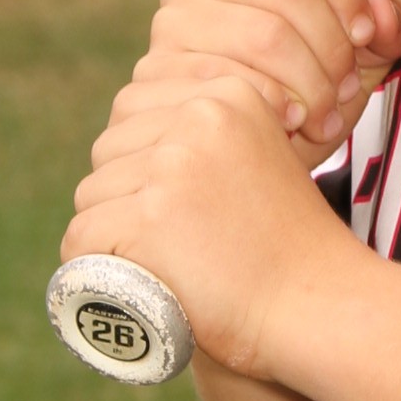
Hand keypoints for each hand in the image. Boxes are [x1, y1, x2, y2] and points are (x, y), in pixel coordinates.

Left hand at [61, 70, 355, 378]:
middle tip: (174, 240)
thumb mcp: (260, 161)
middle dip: (125, 197)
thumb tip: (132, 142)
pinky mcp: (148, 217)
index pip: (134, 111)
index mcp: (228, 94)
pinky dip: (94, 267)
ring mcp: (172, 165)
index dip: (143, 163)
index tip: (180, 205)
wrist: (318, 306)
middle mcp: (198, 116)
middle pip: (109, 151)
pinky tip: (136, 278)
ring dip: (113, 234)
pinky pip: (82, 237)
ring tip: (167, 262)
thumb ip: (207, 140)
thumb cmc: (290, 249)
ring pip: (93, 195)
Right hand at [129, 0, 400, 157]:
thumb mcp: (358, 55)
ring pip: (267, 34)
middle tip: (347, 89)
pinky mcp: (158, 74)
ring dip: (311, 83)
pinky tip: (289, 124)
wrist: (243, 157)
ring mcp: (170, 23)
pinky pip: (232, 80)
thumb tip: (381, 14)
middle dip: (332, 45)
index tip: (366, 36)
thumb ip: (388, 27)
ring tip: (324, 114)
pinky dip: (275, 106)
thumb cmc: (305, 91)